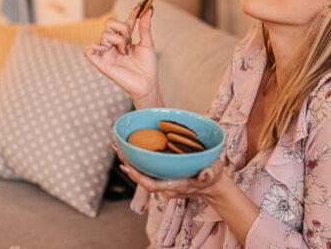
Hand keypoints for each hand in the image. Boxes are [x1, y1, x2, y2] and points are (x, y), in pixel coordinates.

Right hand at [83, 3, 157, 100]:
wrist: (147, 84)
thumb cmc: (147, 67)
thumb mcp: (147, 44)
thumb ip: (145, 26)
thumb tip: (149, 9)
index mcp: (124, 40)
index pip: (124, 22)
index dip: (132, 13)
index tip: (141, 5)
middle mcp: (113, 45)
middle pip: (109, 23)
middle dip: (122, 28)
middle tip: (130, 41)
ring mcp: (106, 53)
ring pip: (104, 34)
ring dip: (119, 41)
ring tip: (125, 52)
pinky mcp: (100, 63)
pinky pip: (88, 50)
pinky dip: (94, 47)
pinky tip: (107, 50)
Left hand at [110, 141, 225, 200]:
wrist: (213, 187)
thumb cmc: (212, 179)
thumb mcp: (213, 174)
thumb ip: (208, 173)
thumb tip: (205, 173)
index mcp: (175, 185)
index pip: (151, 185)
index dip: (138, 177)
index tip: (127, 166)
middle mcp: (165, 185)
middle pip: (142, 177)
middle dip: (128, 164)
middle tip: (116, 147)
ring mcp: (163, 181)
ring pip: (143, 172)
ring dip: (130, 160)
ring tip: (118, 144)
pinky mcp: (164, 175)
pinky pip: (147, 168)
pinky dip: (138, 158)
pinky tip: (131, 146)